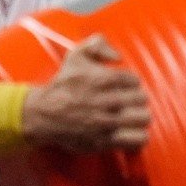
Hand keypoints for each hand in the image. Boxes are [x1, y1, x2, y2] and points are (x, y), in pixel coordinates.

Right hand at [21, 35, 149, 152]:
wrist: (42, 114)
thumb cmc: (63, 84)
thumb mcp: (76, 55)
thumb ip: (98, 44)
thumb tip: (118, 57)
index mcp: (101, 80)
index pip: (135, 80)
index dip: (131, 83)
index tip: (124, 86)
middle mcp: (105, 102)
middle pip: (142, 99)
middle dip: (136, 99)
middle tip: (128, 102)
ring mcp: (105, 124)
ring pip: (143, 118)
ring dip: (140, 116)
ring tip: (132, 116)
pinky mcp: (104, 141)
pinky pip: (137, 139)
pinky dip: (139, 136)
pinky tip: (132, 131)